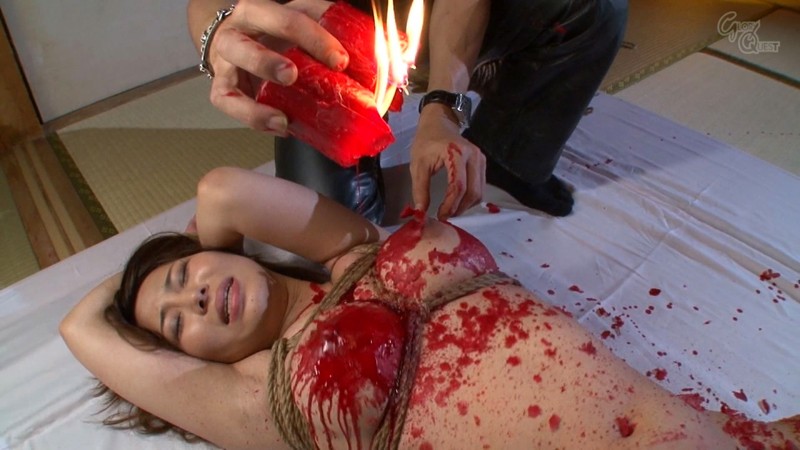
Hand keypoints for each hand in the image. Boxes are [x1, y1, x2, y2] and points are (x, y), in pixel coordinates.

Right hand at [205, 0, 348, 133]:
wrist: (234, 37)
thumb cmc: (271, 30)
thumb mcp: (296, 17)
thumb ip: (325, 22)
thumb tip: (372, 44)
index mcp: (259, 13)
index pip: (287, 20)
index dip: (315, 39)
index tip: (339, 61)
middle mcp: (235, 36)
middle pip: (246, 48)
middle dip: (268, 64)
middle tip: (292, 76)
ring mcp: (225, 66)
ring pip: (229, 86)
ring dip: (255, 106)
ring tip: (282, 118)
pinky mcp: (221, 90)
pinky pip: (231, 110)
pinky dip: (255, 121)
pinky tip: (280, 127)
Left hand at [410, 104, 485, 219]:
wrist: (439, 123)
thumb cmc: (427, 142)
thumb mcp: (418, 164)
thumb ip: (420, 189)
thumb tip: (420, 212)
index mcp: (456, 153)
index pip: (458, 186)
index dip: (450, 205)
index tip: (440, 216)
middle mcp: (473, 156)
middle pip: (473, 192)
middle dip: (459, 208)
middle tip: (445, 216)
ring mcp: (480, 159)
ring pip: (479, 192)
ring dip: (466, 205)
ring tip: (450, 210)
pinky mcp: (482, 164)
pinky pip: (480, 187)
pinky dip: (470, 198)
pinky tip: (457, 201)